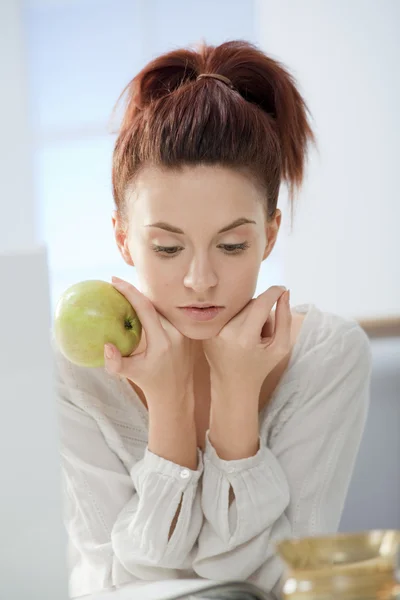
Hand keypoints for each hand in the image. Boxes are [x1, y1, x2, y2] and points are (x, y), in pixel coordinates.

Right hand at [103, 277, 195, 404]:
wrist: (176, 392)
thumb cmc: (150, 382)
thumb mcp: (131, 374)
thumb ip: (115, 363)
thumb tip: (106, 346)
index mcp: (162, 342)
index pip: (146, 308)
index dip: (130, 291)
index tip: (114, 281)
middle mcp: (176, 333)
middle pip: (154, 303)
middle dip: (135, 292)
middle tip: (116, 285)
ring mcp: (184, 331)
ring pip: (161, 307)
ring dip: (145, 300)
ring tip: (126, 294)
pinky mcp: (188, 330)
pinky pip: (168, 313)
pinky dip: (154, 308)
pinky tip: (140, 305)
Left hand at [202, 286, 291, 394]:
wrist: (231, 386)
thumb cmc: (259, 368)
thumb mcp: (280, 347)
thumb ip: (284, 319)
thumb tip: (284, 292)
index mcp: (244, 338)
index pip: (261, 303)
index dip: (274, 293)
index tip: (282, 289)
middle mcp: (225, 331)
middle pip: (250, 303)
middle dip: (263, 310)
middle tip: (265, 330)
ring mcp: (213, 331)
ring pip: (239, 306)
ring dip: (250, 313)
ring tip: (252, 334)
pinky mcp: (206, 331)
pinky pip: (227, 313)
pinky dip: (237, 317)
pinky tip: (238, 335)